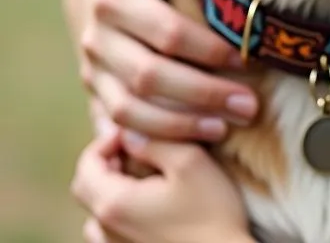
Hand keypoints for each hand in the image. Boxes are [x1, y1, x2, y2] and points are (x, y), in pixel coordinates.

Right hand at [64, 0, 258, 140]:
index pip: (166, 32)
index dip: (207, 49)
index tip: (245, 60)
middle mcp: (97, 39)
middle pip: (148, 77)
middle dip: (202, 95)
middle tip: (248, 106)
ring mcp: (92, 72)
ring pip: (130, 111)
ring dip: (179, 126)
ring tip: (224, 130)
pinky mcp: (93, 95)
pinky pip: (118, 128)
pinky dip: (150, 142)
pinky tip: (185, 149)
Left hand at [72, 127, 254, 242]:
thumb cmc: (210, 211)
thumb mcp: (190, 162)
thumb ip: (155, 142)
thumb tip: (131, 135)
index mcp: (114, 203)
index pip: (86, 165)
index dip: (104, 141)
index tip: (132, 131)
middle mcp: (105, 230)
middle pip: (85, 189)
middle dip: (106, 162)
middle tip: (136, 148)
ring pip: (96, 213)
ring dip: (112, 189)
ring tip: (143, 176)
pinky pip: (109, 233)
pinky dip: (120, 213)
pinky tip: (148, 206)